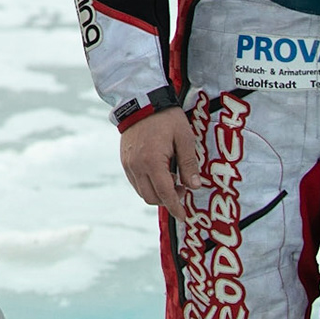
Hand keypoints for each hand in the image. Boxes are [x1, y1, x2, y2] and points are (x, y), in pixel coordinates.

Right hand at [119, 106, 208, 223]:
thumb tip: (194, 186)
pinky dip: (147, 185)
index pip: (165, 194)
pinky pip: (135, 181)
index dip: (176, 208)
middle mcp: (137, 166)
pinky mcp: (124, 160)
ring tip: (171, 178)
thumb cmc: (166, 118)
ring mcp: (128, 163)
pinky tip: (159, 172)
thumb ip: (189, 164)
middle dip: (168, 200)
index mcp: (153, 162)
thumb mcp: (185, 138)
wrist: (140, 101)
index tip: (184, 217)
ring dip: (157, 193)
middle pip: (151, 197)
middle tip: (182, 188)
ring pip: (142, 192)